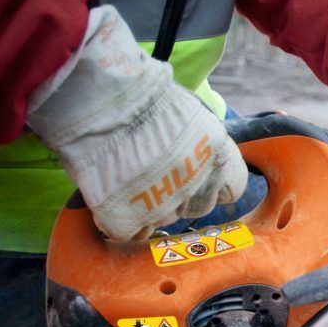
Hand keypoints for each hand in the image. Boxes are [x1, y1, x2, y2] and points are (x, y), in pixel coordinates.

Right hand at [27, 6, 246, 239]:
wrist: (95, 97)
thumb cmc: (137, 94)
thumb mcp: (187, 112)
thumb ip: (198, 144)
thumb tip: (195, 159)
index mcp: (217, 152)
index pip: (232, 189)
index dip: (212, 184)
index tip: (196, 177)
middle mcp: (196, 183)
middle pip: (198, 208)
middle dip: (180, 196)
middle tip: (154, 175)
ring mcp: (163, 206)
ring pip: (163, 220)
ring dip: (148, 206)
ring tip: (127, 177)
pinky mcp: (128, 219)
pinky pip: (129, 232)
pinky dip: (120, 219)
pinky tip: (111, 195)